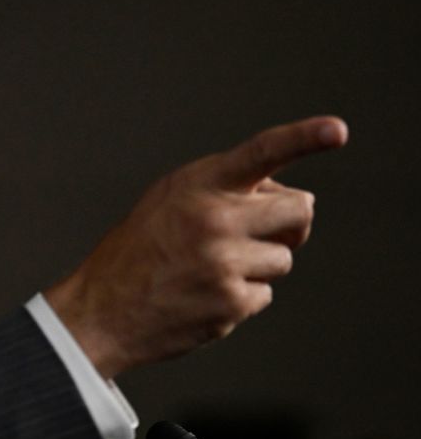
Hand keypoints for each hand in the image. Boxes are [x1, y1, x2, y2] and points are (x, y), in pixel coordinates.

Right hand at [45, 116, 348, 378]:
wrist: (102, 308)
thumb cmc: (139, 249)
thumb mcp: (169, 199)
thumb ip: (223, 189)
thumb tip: (290, 200)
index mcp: (198, 184)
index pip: (261, 152)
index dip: (303, 137)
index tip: (337, 130)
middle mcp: (215, 218)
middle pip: (301, 210)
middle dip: (290, 223)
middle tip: (262, 233)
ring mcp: (226, 261)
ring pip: (284, 257)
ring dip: (259, 265)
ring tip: (212, 269)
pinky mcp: (232, 301)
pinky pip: (265, 294)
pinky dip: (242, 296)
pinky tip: (204, 295)